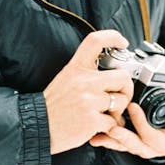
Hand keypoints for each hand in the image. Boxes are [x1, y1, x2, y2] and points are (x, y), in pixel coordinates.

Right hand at [44, 30, 133, 154]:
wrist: (37, 126)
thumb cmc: (53, 106)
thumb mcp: (65, 79)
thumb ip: (86, 73)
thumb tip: (109, 73)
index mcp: (75, 68)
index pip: (95, 41)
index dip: (113, 37)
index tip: (122, 42)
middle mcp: (83, 81)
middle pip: (122, 76)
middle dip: (126, 89)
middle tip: (120, 97)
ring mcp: (88, 100)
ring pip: (121, 101)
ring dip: (118, 111)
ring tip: (105, 115)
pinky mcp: (91, 120)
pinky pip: (113, 122)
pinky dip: (109, 127)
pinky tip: (98, 127)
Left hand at [90, 89, 164, 158]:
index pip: (151, 137)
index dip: (142, 123)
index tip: (133, 106)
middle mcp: (150, 149)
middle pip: (134, 145)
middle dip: (122, 137)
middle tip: (111, 127)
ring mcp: (138, 146)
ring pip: (123, 146)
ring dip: (110, 140)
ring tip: (98, 135)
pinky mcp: (128, 141)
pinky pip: (116, 143)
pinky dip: (105, 139)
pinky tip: (94, 137)